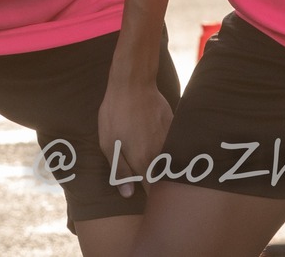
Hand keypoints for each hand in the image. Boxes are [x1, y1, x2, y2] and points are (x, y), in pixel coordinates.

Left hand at [97, 75, 174, 195]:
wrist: (133, 84)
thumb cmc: (116, 113)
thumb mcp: (108, 143)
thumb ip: (120, 171)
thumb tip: (127, 194)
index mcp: (143, 161)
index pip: (153, 191)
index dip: (152, 199)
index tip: (148, 201)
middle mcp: (161, 155)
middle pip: (166, 179)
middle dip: (162, 186)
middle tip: (153, 185)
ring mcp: (171, 141)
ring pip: (173, 163)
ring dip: (167, 168)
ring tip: (157, 166)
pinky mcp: (175, 129)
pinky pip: (176, 147)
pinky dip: (172, 152)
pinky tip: (162, 147)